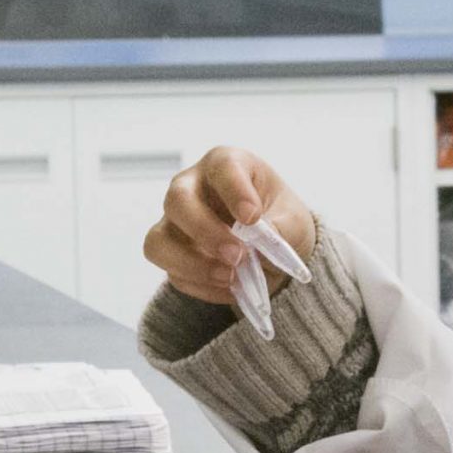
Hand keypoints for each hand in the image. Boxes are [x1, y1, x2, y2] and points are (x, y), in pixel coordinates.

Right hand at [141, 146, 317, 306]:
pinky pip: (172, 272)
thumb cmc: (281, 220)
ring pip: (159, 241)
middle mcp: (192, 187)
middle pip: (178, 200)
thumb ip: (282, 228)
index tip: (252, 217)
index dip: (235, 191)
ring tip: (230, 277)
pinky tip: (230, 288)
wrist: (274, 251)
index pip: (223, 166)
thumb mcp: (294, 221)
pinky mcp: (172, 254)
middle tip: (237, 255)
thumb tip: (264, 239)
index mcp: (227, 164)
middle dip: (205, 231)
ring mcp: (175, 222)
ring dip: (193, 264)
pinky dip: (201, 285)